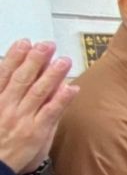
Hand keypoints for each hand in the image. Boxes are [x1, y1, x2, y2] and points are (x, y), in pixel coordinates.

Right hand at [0, 40, 77, 174]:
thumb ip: (1, 94)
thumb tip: (10, 74)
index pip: (4, 74)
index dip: (14, 57)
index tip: (24, 42)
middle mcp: (7, 107)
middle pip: (22, 79)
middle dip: (35, 60)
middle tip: (47, 45)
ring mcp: (22, 119)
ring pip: (38, 92)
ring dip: (52, 74)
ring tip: (63, 60)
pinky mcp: (36, 132)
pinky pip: (51, 112)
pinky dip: (61, 99)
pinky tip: (71, 87)